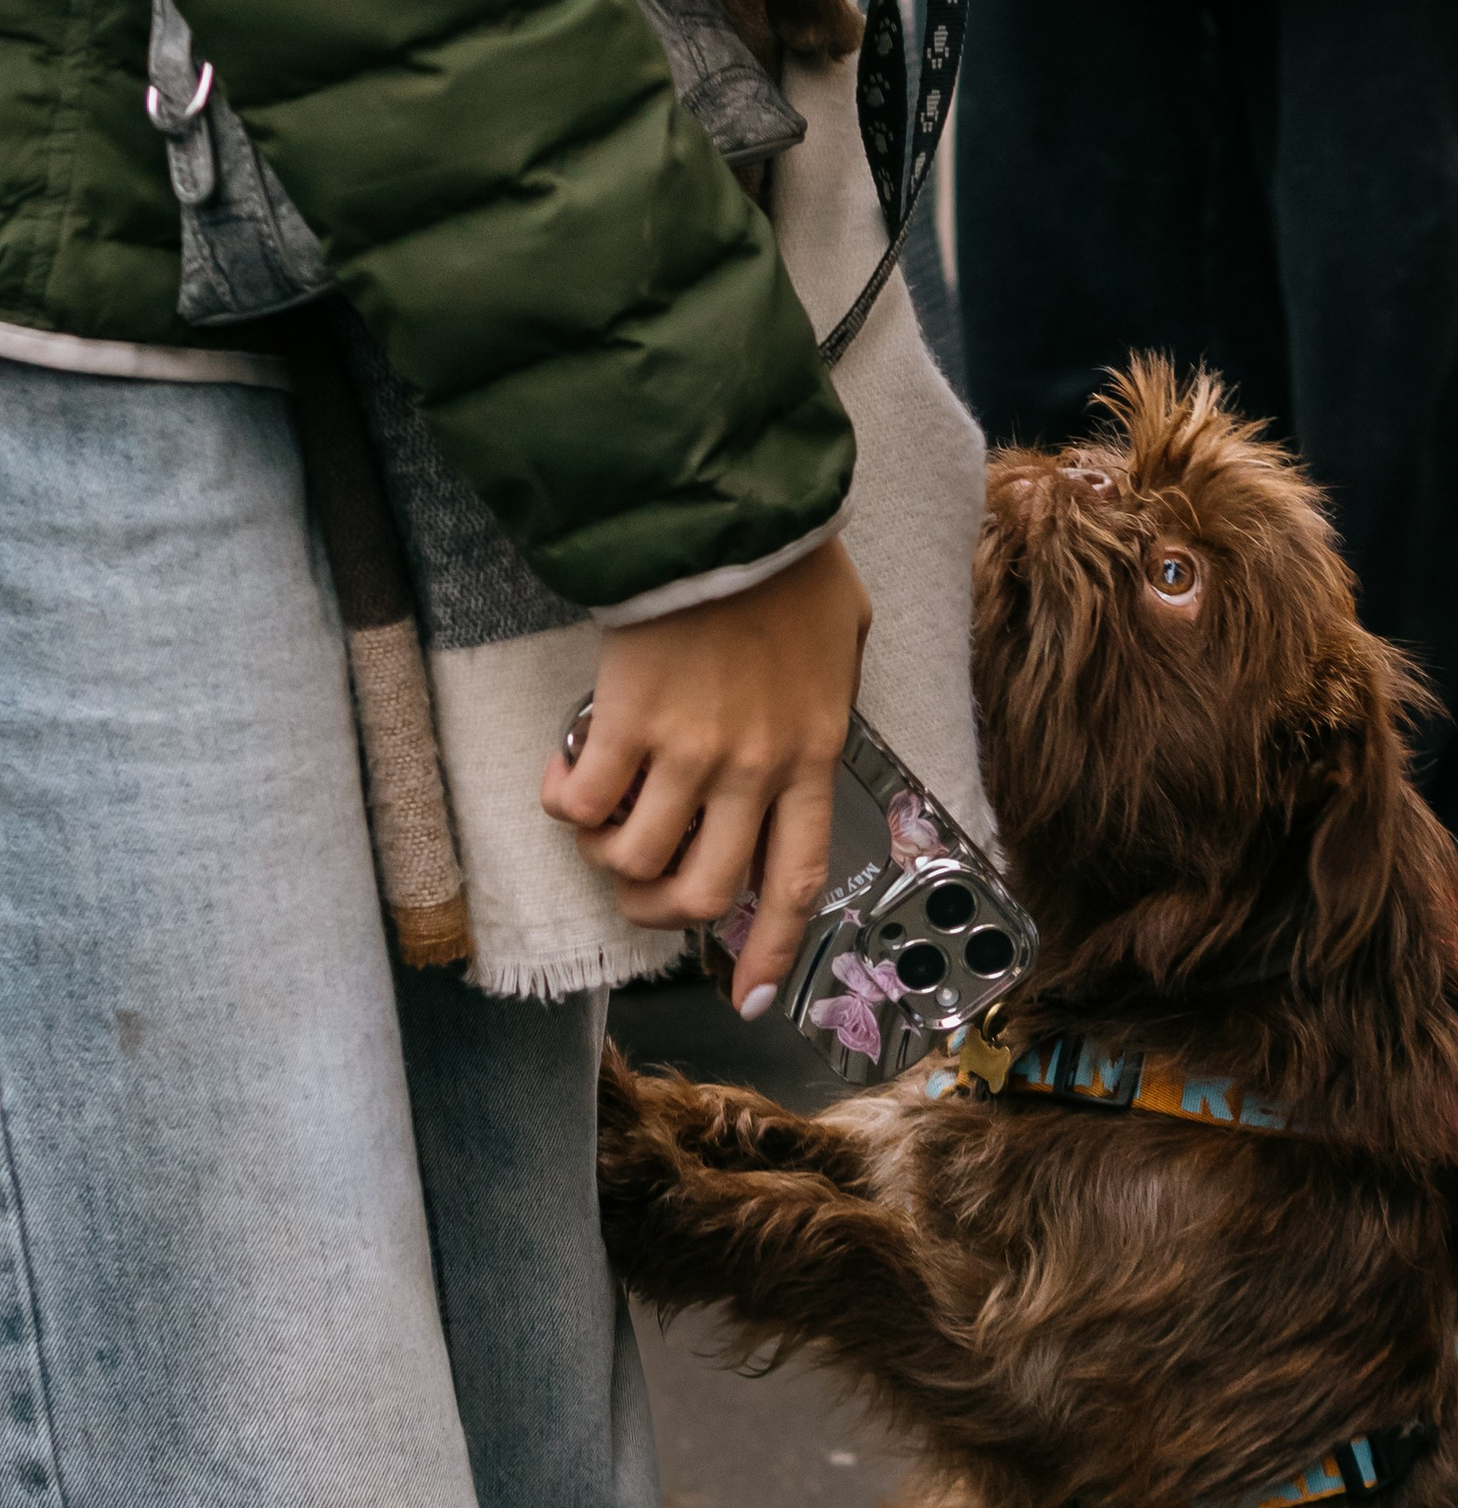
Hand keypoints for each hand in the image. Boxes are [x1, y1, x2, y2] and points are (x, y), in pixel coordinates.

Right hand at [542, 542, 870, 1016]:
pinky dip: (563, 805)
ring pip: (633, 861)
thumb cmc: (788, 561)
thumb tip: (811, 718)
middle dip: (660, 912)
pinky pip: (581, 803)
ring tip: (596, 817)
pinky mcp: (627, 721)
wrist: (729, 510)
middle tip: (636, 886)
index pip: (796, 880)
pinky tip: (563, 777)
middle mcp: (755, 771)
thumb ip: (830, 692)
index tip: (752, 996)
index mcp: (813, 756)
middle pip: (702, 893)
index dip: (771, 948)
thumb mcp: (843, 636)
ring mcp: (689, 751)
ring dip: (603, 856)